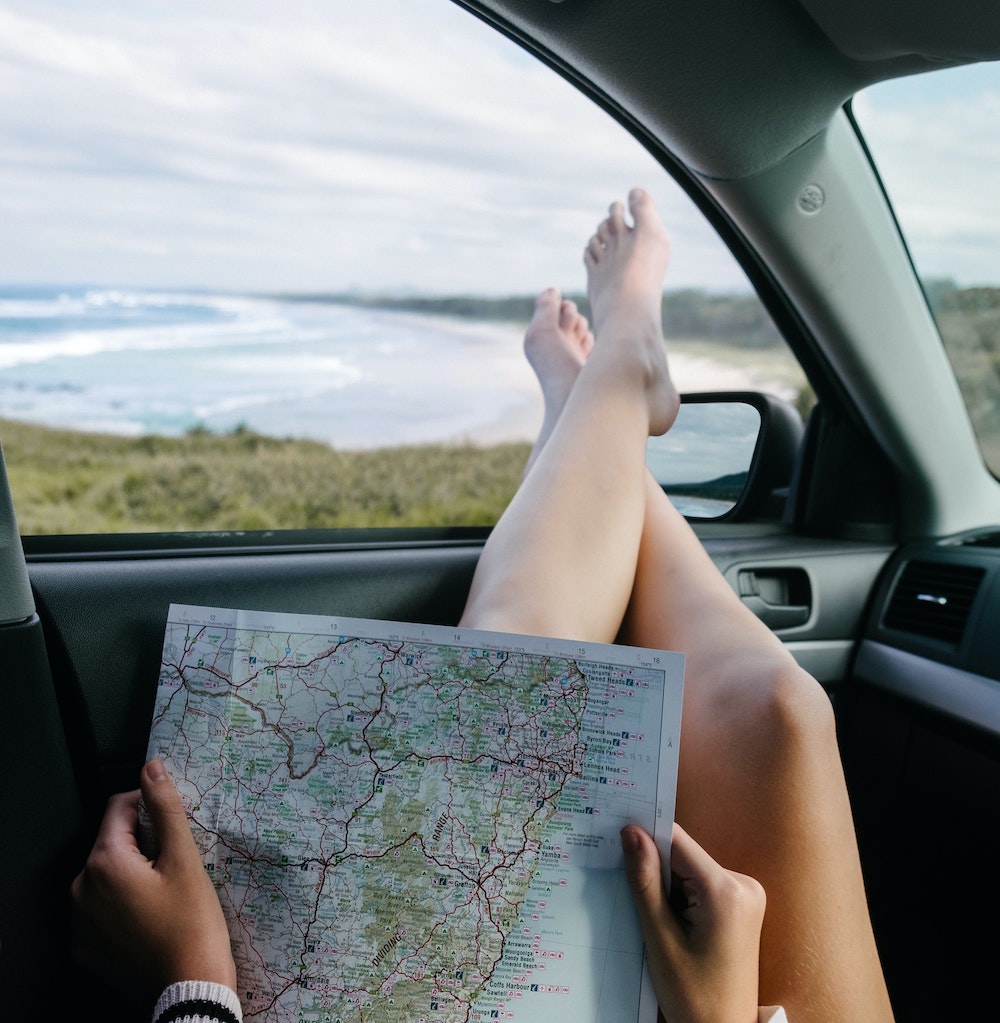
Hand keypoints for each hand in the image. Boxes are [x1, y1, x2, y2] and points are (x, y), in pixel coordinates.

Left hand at [71, 759, 236, 997]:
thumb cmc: (191, 923)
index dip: (151, 805)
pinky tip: (153, 914)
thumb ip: (165, 808)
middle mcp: (80, 888)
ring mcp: (79, 921)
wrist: (188, 991)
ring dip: (134, 870)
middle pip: (113, 841)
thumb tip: (151, 766)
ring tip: (168, 890)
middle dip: (144, 841)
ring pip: (108, 874)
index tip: (177, 823)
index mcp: (104, 862)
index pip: (120, 807)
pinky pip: (102, 907)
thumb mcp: (185, 858)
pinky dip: (124, 901)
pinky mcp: (85, 946)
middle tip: (178, 862)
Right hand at [621, 822, 764, 1022]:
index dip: (645, 838)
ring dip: (667, 887)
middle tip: (633, 897)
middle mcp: (743, 884)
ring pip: (689, 870)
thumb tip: (631, 832)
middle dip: (656, 871)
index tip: (615, 839)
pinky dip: (681, 897)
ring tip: (658, 922)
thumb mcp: (661, 939)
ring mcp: (746, 894)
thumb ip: (645, 882)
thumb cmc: (694, 996)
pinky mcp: (741, 905)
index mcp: (726, 890)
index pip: (677, 842)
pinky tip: (672, 924)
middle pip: (683, 856)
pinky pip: (701, 885)